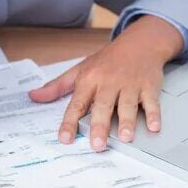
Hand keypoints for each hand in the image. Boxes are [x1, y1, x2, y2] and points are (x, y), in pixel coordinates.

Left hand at [28, 16, 182, 151]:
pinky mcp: (149, 86)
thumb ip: (57, 86)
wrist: (140, 42)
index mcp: (89, 80)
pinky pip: (151, 102)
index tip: (64, 138)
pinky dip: (154, 114)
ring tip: (125, 138)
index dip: (69, 122)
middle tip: (97, 145)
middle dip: (99, 126)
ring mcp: (130, 85)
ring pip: (128, 105)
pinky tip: (153, 127)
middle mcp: (109, 83)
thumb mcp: (79, 69)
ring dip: (127, 121)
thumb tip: (33, 96)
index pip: (77, 104)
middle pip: (103, 106)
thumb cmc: (107, 60)